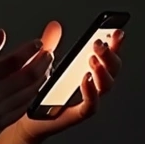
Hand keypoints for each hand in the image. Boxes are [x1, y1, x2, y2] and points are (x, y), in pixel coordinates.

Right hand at [0, 29, 53, 143]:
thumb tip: (1, 34)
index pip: (16, 60)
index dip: (32, 50)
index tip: (38, 43)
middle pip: (30, 76)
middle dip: (43, 62)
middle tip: (47, 54)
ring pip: (31, 92)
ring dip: (42, 78)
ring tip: (44, 68)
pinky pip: (25, 107)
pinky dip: (34, 94)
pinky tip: (34, 85)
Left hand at [12, 23, 122, 143]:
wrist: (28, 118)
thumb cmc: (40, 93)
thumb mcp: (44, 63)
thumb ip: (51, 44)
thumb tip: (54, 25)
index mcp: (88, 71)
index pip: (109, 56)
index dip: (115, 44)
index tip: (116, 31)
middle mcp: (92, 85)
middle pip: (113, 70)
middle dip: (110, 55)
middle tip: (99, 44)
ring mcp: (87, 100)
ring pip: (105, 87)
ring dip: (102, 71)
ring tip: (92, 59)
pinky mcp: (77, 115)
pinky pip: (90, 106)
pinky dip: (90, 92)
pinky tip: (85, 78)